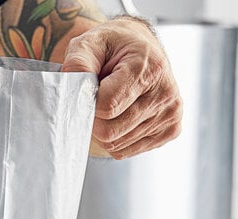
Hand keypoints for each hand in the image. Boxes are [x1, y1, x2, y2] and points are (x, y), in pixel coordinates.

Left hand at [62, 17, 181, 158]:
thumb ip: (78, 63)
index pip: (106, 108)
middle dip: (95, 120)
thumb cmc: (113, 47)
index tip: (91, 89)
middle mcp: (165, 94)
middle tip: (98, 100)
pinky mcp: (170, 130)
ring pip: (116, 144)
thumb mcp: (90, 43)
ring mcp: (170, 114)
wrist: (139, 49)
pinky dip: (116, 138)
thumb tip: (72, 88)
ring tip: (113, 104)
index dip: (89, 103)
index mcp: (149, 69)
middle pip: (110, 132)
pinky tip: (122, 116)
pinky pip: (125, 151)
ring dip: (104, 130)